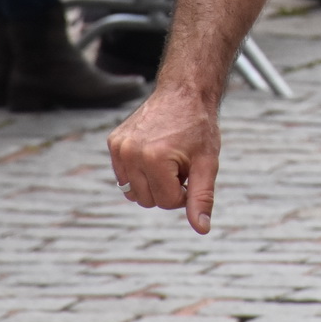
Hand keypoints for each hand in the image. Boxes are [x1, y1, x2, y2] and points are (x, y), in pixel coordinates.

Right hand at [107, 88, 221, 234]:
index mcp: (154, 159)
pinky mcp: (113, 142)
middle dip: (167, 188)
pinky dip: (139, 172)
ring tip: (167, 159)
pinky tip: (153, 152)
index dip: (184, 192)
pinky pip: (124, 176)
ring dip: (152, 182)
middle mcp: (130, 153)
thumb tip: (202, 229)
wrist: (184, 93)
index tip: (192, 172)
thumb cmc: (199, 128)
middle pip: (148, 200)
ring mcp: (119, 147)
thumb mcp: (207, 163)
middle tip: (180, 164)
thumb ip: (202, 198)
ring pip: (133, 192)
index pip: (168, 202)